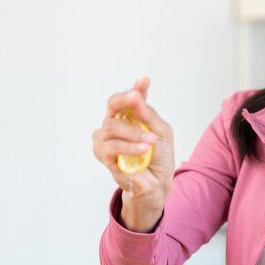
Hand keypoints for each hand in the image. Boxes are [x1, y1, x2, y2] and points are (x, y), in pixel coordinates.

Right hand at [92, 77, 174, 231]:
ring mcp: (107, 138)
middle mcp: (117, 123)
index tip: (145, 81)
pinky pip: (110, 146)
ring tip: (150, 142)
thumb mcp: (161, 132)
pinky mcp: (103, 155)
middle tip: (136, 97)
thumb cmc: (158, 157)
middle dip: (125, 100)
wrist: (157, 183)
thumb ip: (147, 114)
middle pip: (113, 104)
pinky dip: (128, 147)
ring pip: (111, 126)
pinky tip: (142, 150)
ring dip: (133, 133)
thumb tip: (136, 95)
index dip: (136, 88)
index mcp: (131, 115)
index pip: (130, 97)